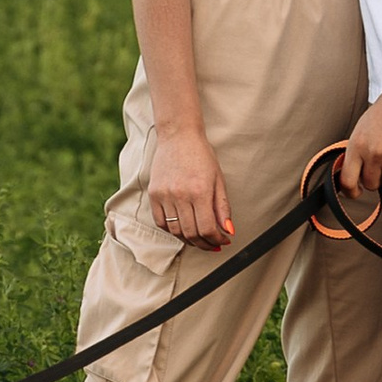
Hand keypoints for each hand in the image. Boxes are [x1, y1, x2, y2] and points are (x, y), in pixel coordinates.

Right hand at [146, 124, 233, 247]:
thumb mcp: (218, 180)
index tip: (223, 241)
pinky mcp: (153, 194)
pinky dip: (172, 230)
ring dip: (189, 239)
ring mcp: (164, 195)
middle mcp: (180, 195)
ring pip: (175, 231)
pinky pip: (161, 222)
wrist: (178, 136)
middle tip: (213, 244)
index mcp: (200, 191)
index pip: (207, 228)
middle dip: (205, 244)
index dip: (217, 240)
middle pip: (191, 234)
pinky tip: (182, 227)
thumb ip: (223, 207)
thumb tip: (228, 231)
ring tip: (199, 238)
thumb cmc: (202, 156)